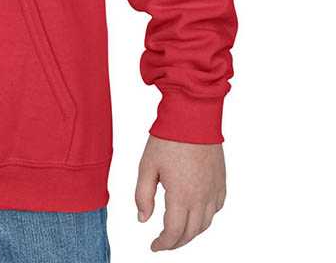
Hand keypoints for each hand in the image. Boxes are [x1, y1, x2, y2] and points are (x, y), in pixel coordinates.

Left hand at [135, 136, 225, 251]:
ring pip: (205, 224)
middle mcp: (201, 198)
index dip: (163, 244)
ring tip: (177, 231)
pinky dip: (206, 217)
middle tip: (163, 242)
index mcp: (181, 196)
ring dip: (191, 232)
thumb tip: (143, 219)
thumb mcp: (147, 166)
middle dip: (176, 242)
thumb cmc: (168, 139)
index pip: (174, 232)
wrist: (192, 117)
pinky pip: (216, 208)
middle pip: (191, 232)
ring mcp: (214, 190)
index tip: (154, 246)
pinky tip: (195, 213)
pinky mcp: (221, 182)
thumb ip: (143, 195)